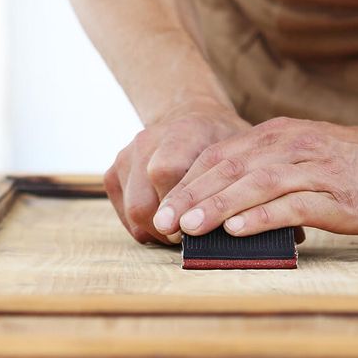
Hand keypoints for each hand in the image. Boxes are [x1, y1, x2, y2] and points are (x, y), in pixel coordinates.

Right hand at [104, 97, 249, 243]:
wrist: (191, 117)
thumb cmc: (223, 140)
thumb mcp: (242, 150)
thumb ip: (239, 179)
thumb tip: (242, 221)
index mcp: (182, 132)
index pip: (166, 172)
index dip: (180, 208)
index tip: (196, 227)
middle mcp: (147, 141)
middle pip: (143, 204)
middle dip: (168, 231)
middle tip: (191, 240)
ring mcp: (126, 156)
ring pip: (133, 212)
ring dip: (158, 232)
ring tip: (181, 235)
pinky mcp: (115, 172)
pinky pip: (124, 213)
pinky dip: (145, 226)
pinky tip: (168, 224)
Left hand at [154, 116, 357, 238]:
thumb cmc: (348, 164)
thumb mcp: (298, 156)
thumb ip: (263, 171)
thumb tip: (221, 204)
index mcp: (274, 137)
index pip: (219, 157)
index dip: (186, 183)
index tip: (160, 210)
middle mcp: (288, 147)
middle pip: (229, 170)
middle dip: (191, 197)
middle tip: (162, 224)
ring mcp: (312, 170)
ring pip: (255, 186)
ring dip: (218, 206)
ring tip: (189, 228)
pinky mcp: (335, 195)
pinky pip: (292, 204)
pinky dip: (262, 217)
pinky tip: (237, 230)